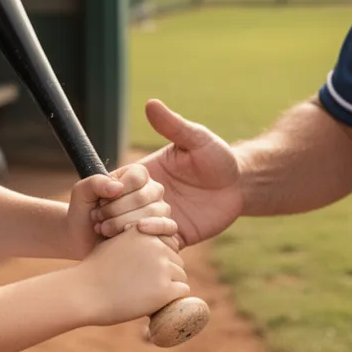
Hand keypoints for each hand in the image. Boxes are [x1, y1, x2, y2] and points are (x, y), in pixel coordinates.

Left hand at [65, 164, 175, 259]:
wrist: (85, 241)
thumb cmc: (84, 215)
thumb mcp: (81, 194)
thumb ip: (95, 183)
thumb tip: (118, 188)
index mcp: (135, 175)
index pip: (136, 177)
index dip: (116, 193)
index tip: (99, 203)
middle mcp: (151, 190)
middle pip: (142, 197)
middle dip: (115, 211)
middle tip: (98, 219)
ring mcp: (160, 209)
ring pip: (153, 212)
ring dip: (124, 223)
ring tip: (105, 230)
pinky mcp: (164, 229)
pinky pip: (169, 226)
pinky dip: (154, 229)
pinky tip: (136, 232)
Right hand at [73, 225, 189, 326]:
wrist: (82, 294)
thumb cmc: (94, 272)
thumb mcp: (114, 244)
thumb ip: (135, 241)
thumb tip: (154, 243)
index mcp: (144, 232)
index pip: (169, 243)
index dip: (160, 258)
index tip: (146, 270)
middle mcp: (156, 246)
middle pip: (176, 260)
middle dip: (165, 273)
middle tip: (142, 286)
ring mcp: (162, 268)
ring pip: (180, 277)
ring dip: (169, 287)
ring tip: (145, 294)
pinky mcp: (165, 290)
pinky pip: (182, 292)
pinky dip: (172, 299)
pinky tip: (155, 302)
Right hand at [94, 99, 241, 249]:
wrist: (239, 185)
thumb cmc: (216, 156)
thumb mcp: (196, 139)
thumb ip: (174, 126)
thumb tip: (151, 103)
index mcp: (142, 176)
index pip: (113, 186)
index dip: (112, 191)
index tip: (120, 191)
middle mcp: (143, 199)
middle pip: (116, 211)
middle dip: (120, 214)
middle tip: (139, 211)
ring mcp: (156, 219)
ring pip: (131, 233)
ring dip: (134, 232)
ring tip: (148, 227)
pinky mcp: (172, 236)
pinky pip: (155, 248)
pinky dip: (156, 245)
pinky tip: (169, 235)